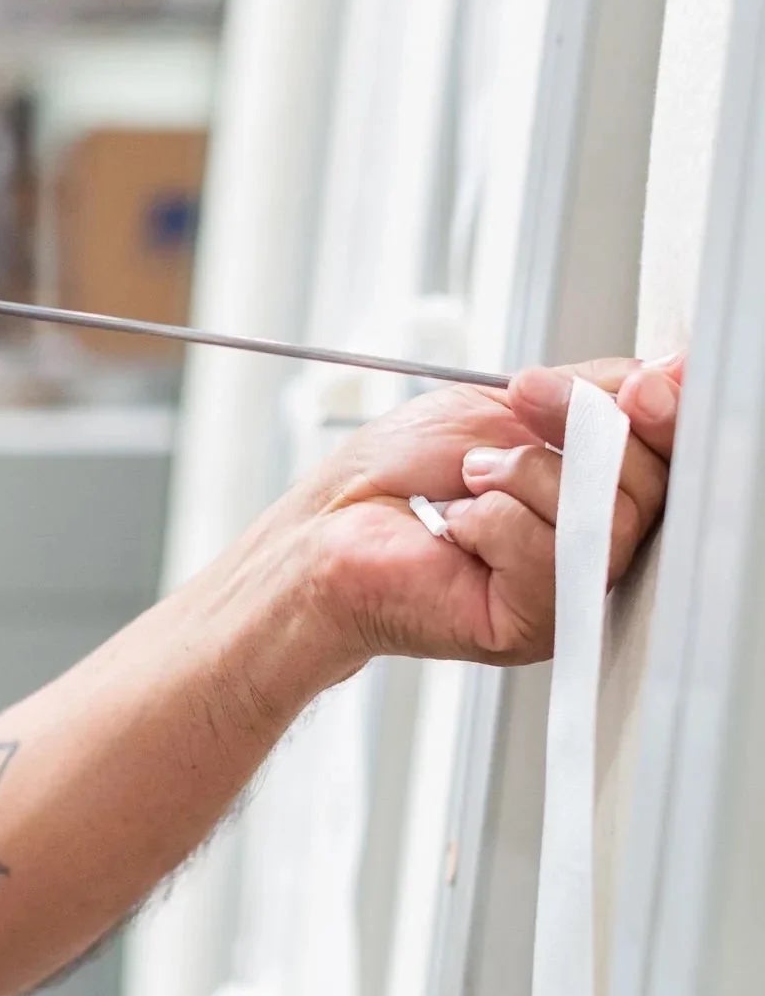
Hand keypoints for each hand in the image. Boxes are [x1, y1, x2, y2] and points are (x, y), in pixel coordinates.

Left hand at [294, 355, 683, 667]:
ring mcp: (568, 589)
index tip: (638, 386)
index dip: (664, 414)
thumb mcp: (499, 404)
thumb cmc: (395, 473)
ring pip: (607, 519)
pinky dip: (496, 523)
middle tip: (518, 413)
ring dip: (523, 477)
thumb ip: (591, 394)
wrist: (327, 526)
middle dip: (577, 430)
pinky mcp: (537, 625)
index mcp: (592, 486)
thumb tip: (669, 370)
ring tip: (469, 480)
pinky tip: (459, 530)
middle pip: (652, 484)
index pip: (669, 454)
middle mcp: (591, 542)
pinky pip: (555, 557)